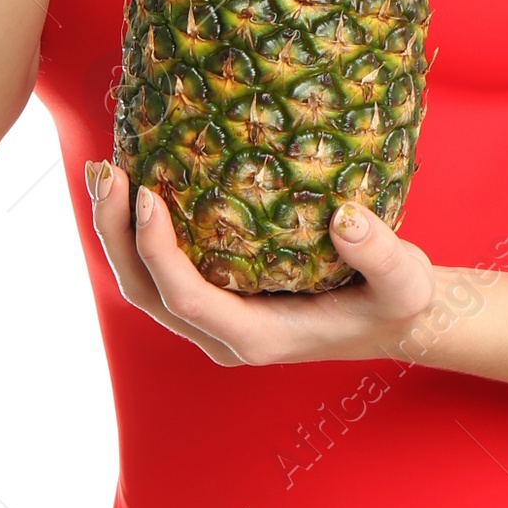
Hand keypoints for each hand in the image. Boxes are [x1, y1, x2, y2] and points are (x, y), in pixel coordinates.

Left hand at [84, 161, 444, 366]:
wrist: (396, 320)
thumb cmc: (396, 303)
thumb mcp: (403, 280)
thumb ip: (378, 253)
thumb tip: (345, 217)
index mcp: (256, 337)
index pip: (185, 298)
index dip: (156, 250)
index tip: (148, 194)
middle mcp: (223, 335)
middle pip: (145, 291)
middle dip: (116, 234)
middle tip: (106, 170)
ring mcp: (214, 319)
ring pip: (144, 283)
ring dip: (117, 230)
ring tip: (103, 169)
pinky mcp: (216, 296)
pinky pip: (161, 268)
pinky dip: (139, 230)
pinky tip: (139, 180)